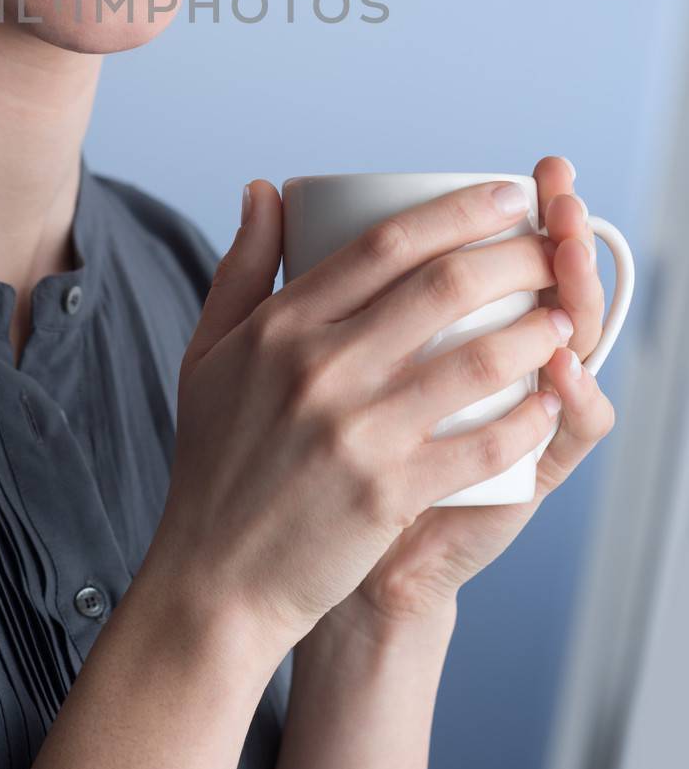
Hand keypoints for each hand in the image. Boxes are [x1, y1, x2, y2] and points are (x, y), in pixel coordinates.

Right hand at [149, 173, 577, 666]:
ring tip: (560, 320)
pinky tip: (548, 402)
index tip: (507, 198)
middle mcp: (320, 369)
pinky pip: (482, 444)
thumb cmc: (217, 461)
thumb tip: (265, 189)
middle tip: (549, 250)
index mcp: (280, 326)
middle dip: (515, 257)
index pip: (384, 244)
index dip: (458, 211)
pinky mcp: (388, 494)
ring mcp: (358, 432)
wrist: (215, 579)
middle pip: (444, 287)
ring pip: (477, 358)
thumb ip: (243, 266)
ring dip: (536, 332)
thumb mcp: (209, 351)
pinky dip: (527, 418)